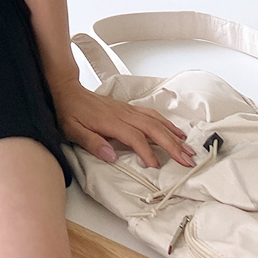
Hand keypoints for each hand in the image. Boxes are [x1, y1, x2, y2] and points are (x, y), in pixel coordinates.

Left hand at [50, 76, 195, 169]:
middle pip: (153, 129)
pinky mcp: (128, 108)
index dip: (147, 152)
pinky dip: (167, 123)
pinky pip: (152, 115)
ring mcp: (127, 110)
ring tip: (189, 149)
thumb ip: (91, 142)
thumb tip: (111, 156)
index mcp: (111, 122)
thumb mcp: (72, 130)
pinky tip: (176, 132)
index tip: (156, 167)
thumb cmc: (70, 112)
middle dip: (172, 145)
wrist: (68, 91)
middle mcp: (123, 114)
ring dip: (173, 135)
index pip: (135, 138)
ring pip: (156, 121)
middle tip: (187, 161)